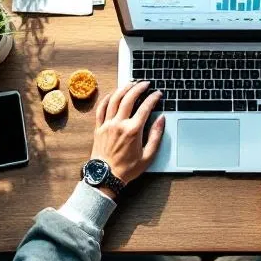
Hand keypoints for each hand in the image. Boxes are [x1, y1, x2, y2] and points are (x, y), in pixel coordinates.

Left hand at [89, 81, 164, 197]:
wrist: (106, 176)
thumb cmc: (127, 169)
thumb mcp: (148, 156)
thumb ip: (156, 136)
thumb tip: (161, 120)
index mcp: (133, 131)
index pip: (145, 107)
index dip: (153, 98)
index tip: (158, 94)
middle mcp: (119, 124)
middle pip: (129, 98)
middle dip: (139, 87)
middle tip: (145, 83)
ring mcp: (107, 125)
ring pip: (114, 100)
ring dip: (123, 89)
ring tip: (131, 83)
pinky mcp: (99, 128)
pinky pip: (101, 108)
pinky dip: (107, 99)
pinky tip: (112, 94)